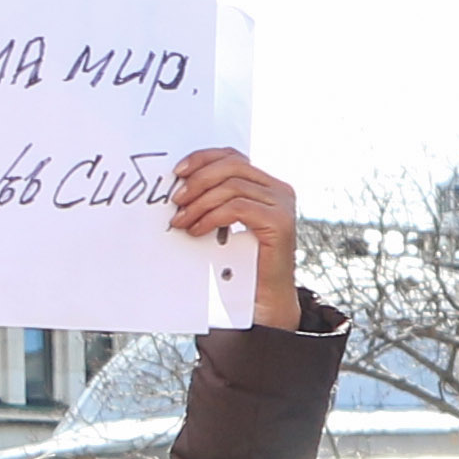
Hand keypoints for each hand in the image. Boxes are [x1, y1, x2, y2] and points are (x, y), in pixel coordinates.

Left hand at [170, 145, 299, 326]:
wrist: (264, 301)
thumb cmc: (241, 265)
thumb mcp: (225, 224)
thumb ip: (214, 200)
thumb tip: (180, 184)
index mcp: (267, 185)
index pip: (233, 157)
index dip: (203, 159)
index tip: (177, 173)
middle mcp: (279, 190)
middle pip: (232, 166)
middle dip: (198, 180)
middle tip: (176, 200)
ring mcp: (282, 205)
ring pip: (232, 187)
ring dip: (200, 202)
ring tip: (181, 221)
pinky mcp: (280, 223)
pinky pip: (237, 208)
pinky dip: (211, 217)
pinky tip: (197, 230)